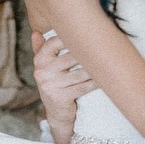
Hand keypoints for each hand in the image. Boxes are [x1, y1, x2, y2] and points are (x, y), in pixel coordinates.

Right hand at [32, 29, 97, 143]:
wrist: (56, 111)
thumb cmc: (53, 82)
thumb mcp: (44, 66)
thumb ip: (40, 48)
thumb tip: (36, 32)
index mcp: (39, 60)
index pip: (54, 43)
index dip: (71, 37)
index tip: (87, 33)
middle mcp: (42, 72)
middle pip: (70, 57)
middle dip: (88, 52)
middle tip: (105, 45)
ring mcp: (51, 85)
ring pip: (79, 73)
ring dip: (95, 68)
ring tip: (108, 60)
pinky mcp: (61, 98)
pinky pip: (83, 87)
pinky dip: (95, 82)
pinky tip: (104, 78)